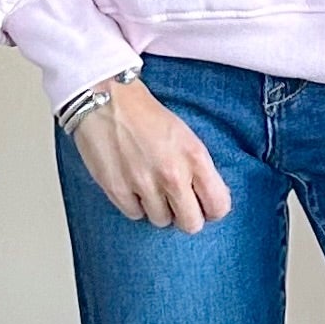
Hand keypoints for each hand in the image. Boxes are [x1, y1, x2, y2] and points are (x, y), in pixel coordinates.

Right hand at [72, 77, 232, 231]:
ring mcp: (144, 184)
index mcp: (195, 157)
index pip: (218, 206)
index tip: (204, 205)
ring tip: (150, 186)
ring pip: (162, 221)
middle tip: (177, 203)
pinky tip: (132, 185)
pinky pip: (135, 215)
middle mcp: (172, 174)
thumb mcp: (186, 137)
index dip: (212, 209)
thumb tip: (210, 199)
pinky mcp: (118, 190)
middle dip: (186, 216)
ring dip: (158, 209)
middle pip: (191, 224)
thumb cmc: (146, 114)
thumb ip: (199, 169)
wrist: (106, 99)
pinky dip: (135, 204)